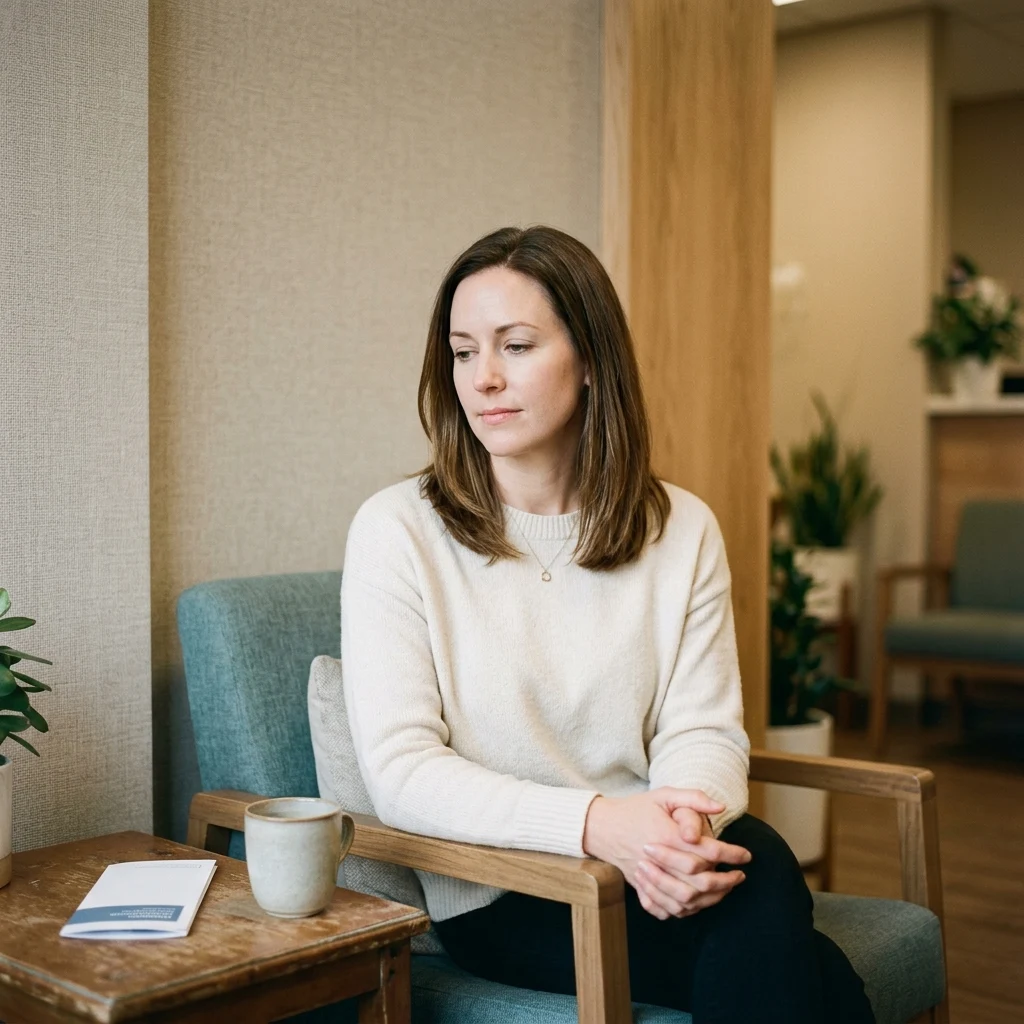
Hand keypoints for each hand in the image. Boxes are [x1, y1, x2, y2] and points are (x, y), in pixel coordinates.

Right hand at [635, 806, 750, 920]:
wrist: (602, 826)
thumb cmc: (636, 808)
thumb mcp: (663, 795)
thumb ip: (693, 798)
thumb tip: (720, 807)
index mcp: (666, 835)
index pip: (707, 850)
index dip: (731, 854)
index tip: (746, 855)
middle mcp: (658, 860)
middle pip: (700, 880)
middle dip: (726, 880)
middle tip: (740, 876)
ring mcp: (649, 878)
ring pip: (686, 900)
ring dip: (710, 898)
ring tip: (725, 890)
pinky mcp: (642, 888)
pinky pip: (667, 909)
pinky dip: (686, 910)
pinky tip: (699, 902)